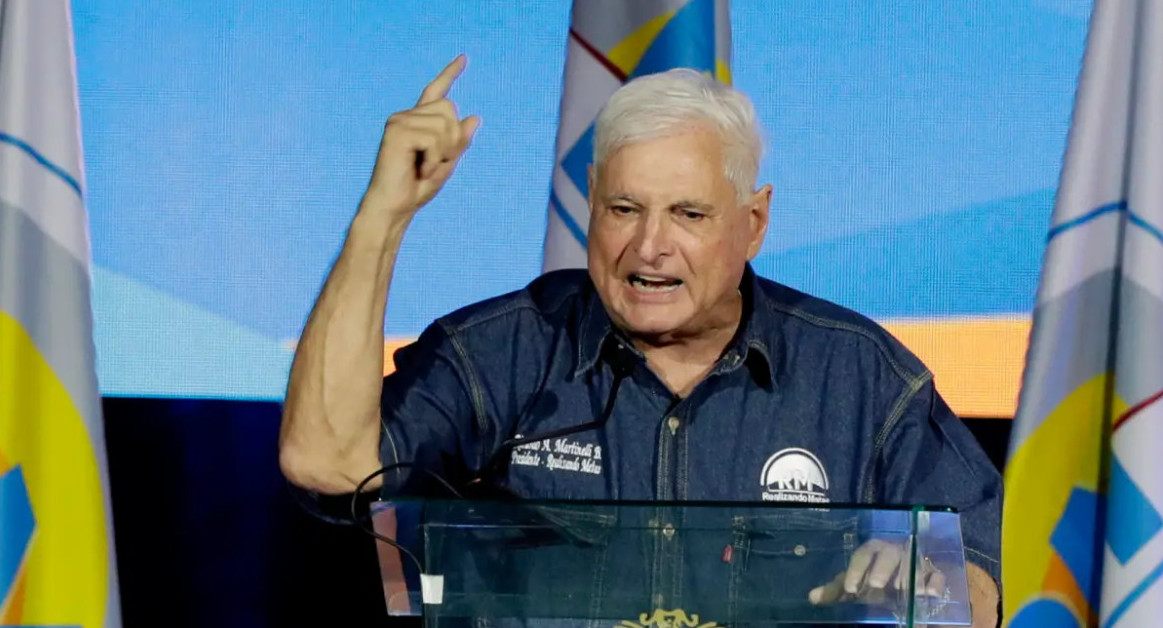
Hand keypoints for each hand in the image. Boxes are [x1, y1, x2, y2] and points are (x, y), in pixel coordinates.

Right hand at [361, 55, 480, 225]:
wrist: (394, 207)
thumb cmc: (416, 189)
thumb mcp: (447, 163)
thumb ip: (459, 141)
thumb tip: (474, 117)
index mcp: (418, 122)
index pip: (436, 91)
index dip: (450, 73)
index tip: (464, 58)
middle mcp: (406, 116)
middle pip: (450, 109)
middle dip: (453, 140)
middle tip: (435, 163)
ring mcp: (399, 121)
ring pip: (445, 124)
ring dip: (443, 152)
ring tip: (425, 168)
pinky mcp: (397, 131)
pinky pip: (434, 139)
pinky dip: (434, 159)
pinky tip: (419, 170)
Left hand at [808, 539, 945, 604]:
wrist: (901, 579)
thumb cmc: (872, 577)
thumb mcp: (855, 584)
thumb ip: (836, 591)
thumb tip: (812, 597)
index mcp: (873, 551)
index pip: (863, 554)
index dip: (856, 570)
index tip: (850, 588)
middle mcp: (894, 552)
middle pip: (889, 554)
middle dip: (882, 568)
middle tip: (876, 585)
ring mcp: (915, 561)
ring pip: (914, 563)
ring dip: (909, 576)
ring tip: (904, 590)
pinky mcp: (933, 574)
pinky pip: (937, 575)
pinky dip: (935, 583)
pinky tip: (931, 594)